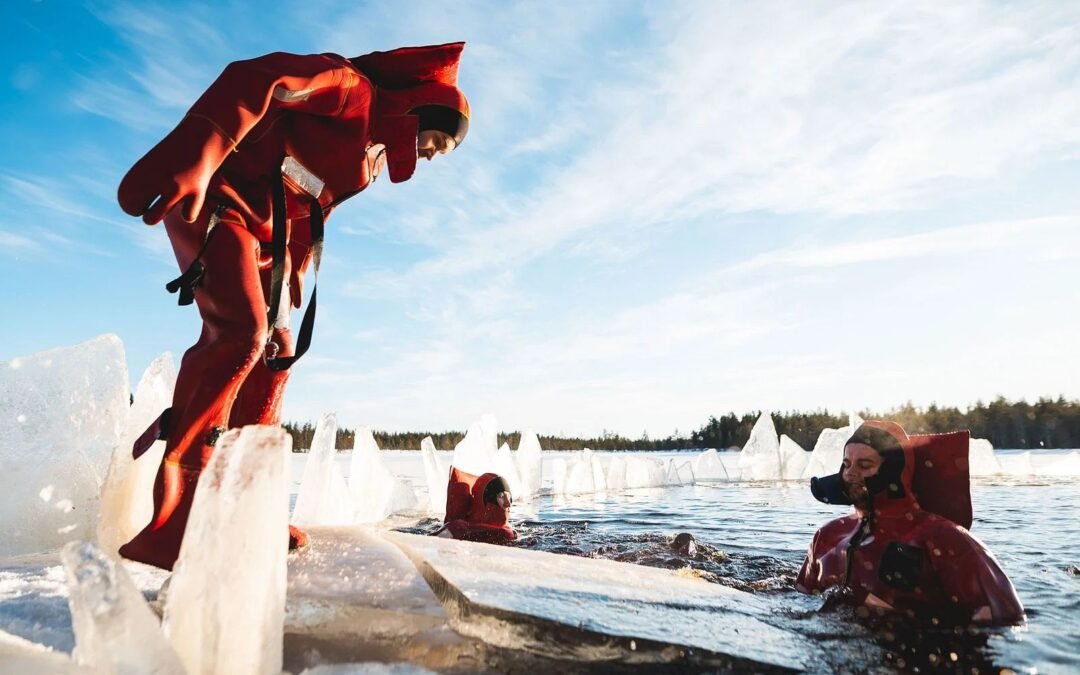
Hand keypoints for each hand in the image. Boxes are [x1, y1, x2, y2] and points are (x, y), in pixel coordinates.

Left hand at [118, 115, 233, 224]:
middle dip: (140, 211)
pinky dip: (189, 213)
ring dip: (155, 216)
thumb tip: (148, 218)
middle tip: (148, 205)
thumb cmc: (173, 156)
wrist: (201, 138)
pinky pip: (186, 217)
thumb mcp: (151, 167)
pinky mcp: (196, 194)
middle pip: (133, 210)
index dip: (131, 203)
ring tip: (163, 206)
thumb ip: (142, 188)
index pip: (124, 200)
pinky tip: (190, 202)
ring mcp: (175, 188)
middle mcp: (154, 179)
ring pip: (151, 219)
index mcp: (141, 169)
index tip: (142, 197)